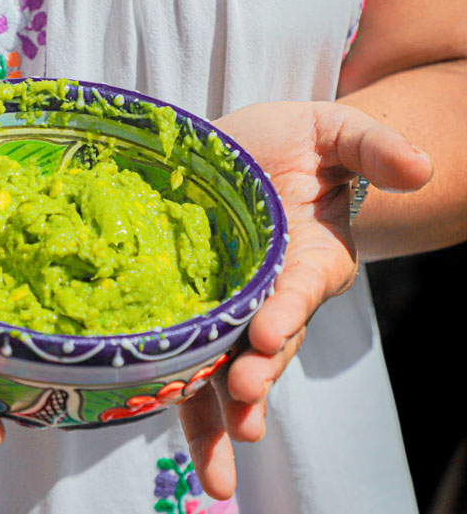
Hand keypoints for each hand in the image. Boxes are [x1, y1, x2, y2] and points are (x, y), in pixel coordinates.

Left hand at [177, 101, 432, 498]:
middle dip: (257, 376)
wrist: (234, 154)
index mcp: (311, 258)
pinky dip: (183, 400)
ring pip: (231, 369)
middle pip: (268, 345)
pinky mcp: (195, 314)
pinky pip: (190, 362)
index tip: (268, 334)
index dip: (289, 310)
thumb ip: (372, 147)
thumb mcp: (332, 131)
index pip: (302, 290)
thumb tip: (419, 167)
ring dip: (222, 413)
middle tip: (242, 402)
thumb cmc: (289, 142)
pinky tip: (173, 427)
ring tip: (218, 462)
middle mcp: (275, 296)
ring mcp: (234, 311)